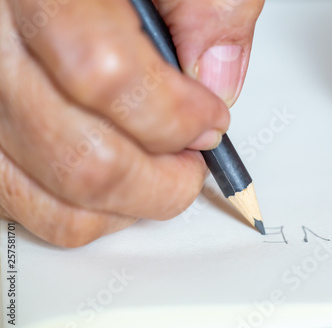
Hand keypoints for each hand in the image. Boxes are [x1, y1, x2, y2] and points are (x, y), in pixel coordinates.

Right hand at [0, 0, 263, 246]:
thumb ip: (206, 8)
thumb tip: (218, 80)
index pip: (107, 77)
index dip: (176, 119)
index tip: (211, 124)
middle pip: (81, 160)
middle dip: (162, 183)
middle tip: (192, 165)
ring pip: (52, 198)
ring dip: (127, 206)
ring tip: (161, 178)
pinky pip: (23, 202)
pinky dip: (83, 212)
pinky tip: (116, 182)